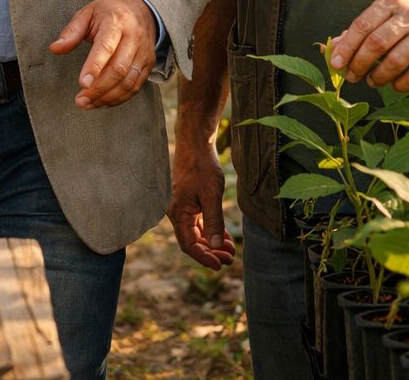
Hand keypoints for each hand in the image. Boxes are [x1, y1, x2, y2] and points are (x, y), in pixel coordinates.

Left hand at [49, 0, 155, 108]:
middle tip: (80, 100)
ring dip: (108, 97)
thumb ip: (71, 32)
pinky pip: (136, 86)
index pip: (106, 47)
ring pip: (128, 81)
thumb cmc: (108, 12)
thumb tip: (55, 49)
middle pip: (118, 69)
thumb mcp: (87, 14)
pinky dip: (119, 98)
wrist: (138, 7)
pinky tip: (103, 101)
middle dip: (98, 89)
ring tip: (88, 103)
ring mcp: (144, 51)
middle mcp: (134, 37)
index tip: (82, 84)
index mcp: (116, 22)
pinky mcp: (148, 63)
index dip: (94, 67)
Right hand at [169, 141, 233, 269]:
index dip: (204, 257)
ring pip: (197, 233)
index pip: (189, 245)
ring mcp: (183, 208)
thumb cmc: (202, 166)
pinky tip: (225, 236)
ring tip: (231, 250)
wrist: (195, 143)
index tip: (220, 265)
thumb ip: (213, 220)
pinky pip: (199, 223)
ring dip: (213, 243)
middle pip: (193, 241)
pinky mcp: (190, 202)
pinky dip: (211, 230)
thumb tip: (215, 245)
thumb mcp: (211, 194)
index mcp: (178, 213)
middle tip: (230, 258)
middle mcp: (177, 213)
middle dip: (211, 252)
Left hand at [330, 0, 408, 90]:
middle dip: (359, 63)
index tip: (335, 64)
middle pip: (377, 43)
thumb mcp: (382, 21)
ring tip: (371, 81)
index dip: (346, 47)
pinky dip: (399, 85)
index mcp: (390, 4)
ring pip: (395, 61)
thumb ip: (356, 34)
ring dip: (378, 76)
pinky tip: (393, 85)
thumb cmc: (405, 25)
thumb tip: (329, 49)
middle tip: (352, 76)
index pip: (362, 26)